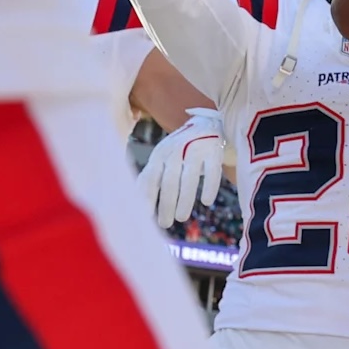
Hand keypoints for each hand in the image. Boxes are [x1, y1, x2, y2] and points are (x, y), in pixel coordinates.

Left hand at [137, 107, 228, 227]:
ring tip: (181, 217)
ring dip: (185, 200)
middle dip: (166, 204)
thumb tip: (133, 205)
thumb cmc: (181, 149)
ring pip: (190, 178)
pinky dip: (210, 187)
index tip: (144, 218)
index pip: (150, 179)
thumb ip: (150, 178)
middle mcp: (176, 150)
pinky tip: (206, 202)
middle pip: (169, 181)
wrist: (209, 123)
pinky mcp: (215, 150)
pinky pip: (213, 171)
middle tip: (164, 224)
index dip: (147, 198)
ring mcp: (196, 148)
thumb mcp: (163, 159)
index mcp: (160, 154)